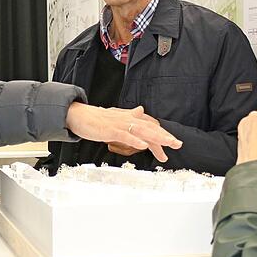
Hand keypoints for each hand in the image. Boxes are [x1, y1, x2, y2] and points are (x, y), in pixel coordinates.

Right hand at [65, 103, 181, 161]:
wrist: (78, 115)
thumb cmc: (96, 118)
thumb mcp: (116, 116)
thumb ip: (130, 115)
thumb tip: (141, 110)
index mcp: (129, 118)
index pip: (150, 126)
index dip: (162, 134)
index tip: (173, 142)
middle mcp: (127, 119)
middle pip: (150, 128)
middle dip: (165, 137)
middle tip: (178, 144)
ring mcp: (119, 125)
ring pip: (142, 131)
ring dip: (156, 138)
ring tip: (168, 144)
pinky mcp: (110, 130)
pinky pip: (125, 136)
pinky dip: (135, 141)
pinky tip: (143, 146)